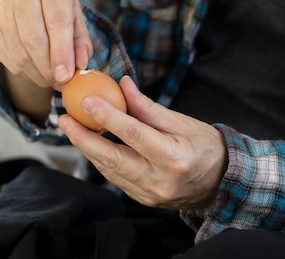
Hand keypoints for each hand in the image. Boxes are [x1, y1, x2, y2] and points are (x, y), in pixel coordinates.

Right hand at [0, 0, 92, 89]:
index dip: (62, 52)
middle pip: (33, 38)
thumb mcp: (78, 21)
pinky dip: (24, 73)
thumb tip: (78, 65)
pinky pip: (7, 59)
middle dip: (47, 67)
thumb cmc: (60, 11)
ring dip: (37, 74)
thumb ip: (81, 43)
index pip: (56, 21)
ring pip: (19, 53)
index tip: (66, 75)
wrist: (35, 1)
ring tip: (51, 79)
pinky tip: (36, 72)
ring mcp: (1, 8)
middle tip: (60, 82)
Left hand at [58, 76, 227, 209]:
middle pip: (113, 158)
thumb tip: (122, 84)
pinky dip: (101, 159)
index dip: (108, 117)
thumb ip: (147, 107)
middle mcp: (160, 181)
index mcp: (175, 158)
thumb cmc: (204, 146)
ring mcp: (150, 195)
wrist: (221, 183)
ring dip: (87, 148)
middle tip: (63, 119)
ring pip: (109, 170)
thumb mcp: (182, 122)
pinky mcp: (142, 200)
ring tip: (71, 126)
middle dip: (83, 138)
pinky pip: (115, 178)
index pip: (135, 135)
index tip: (87, 100)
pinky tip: (89, 143)